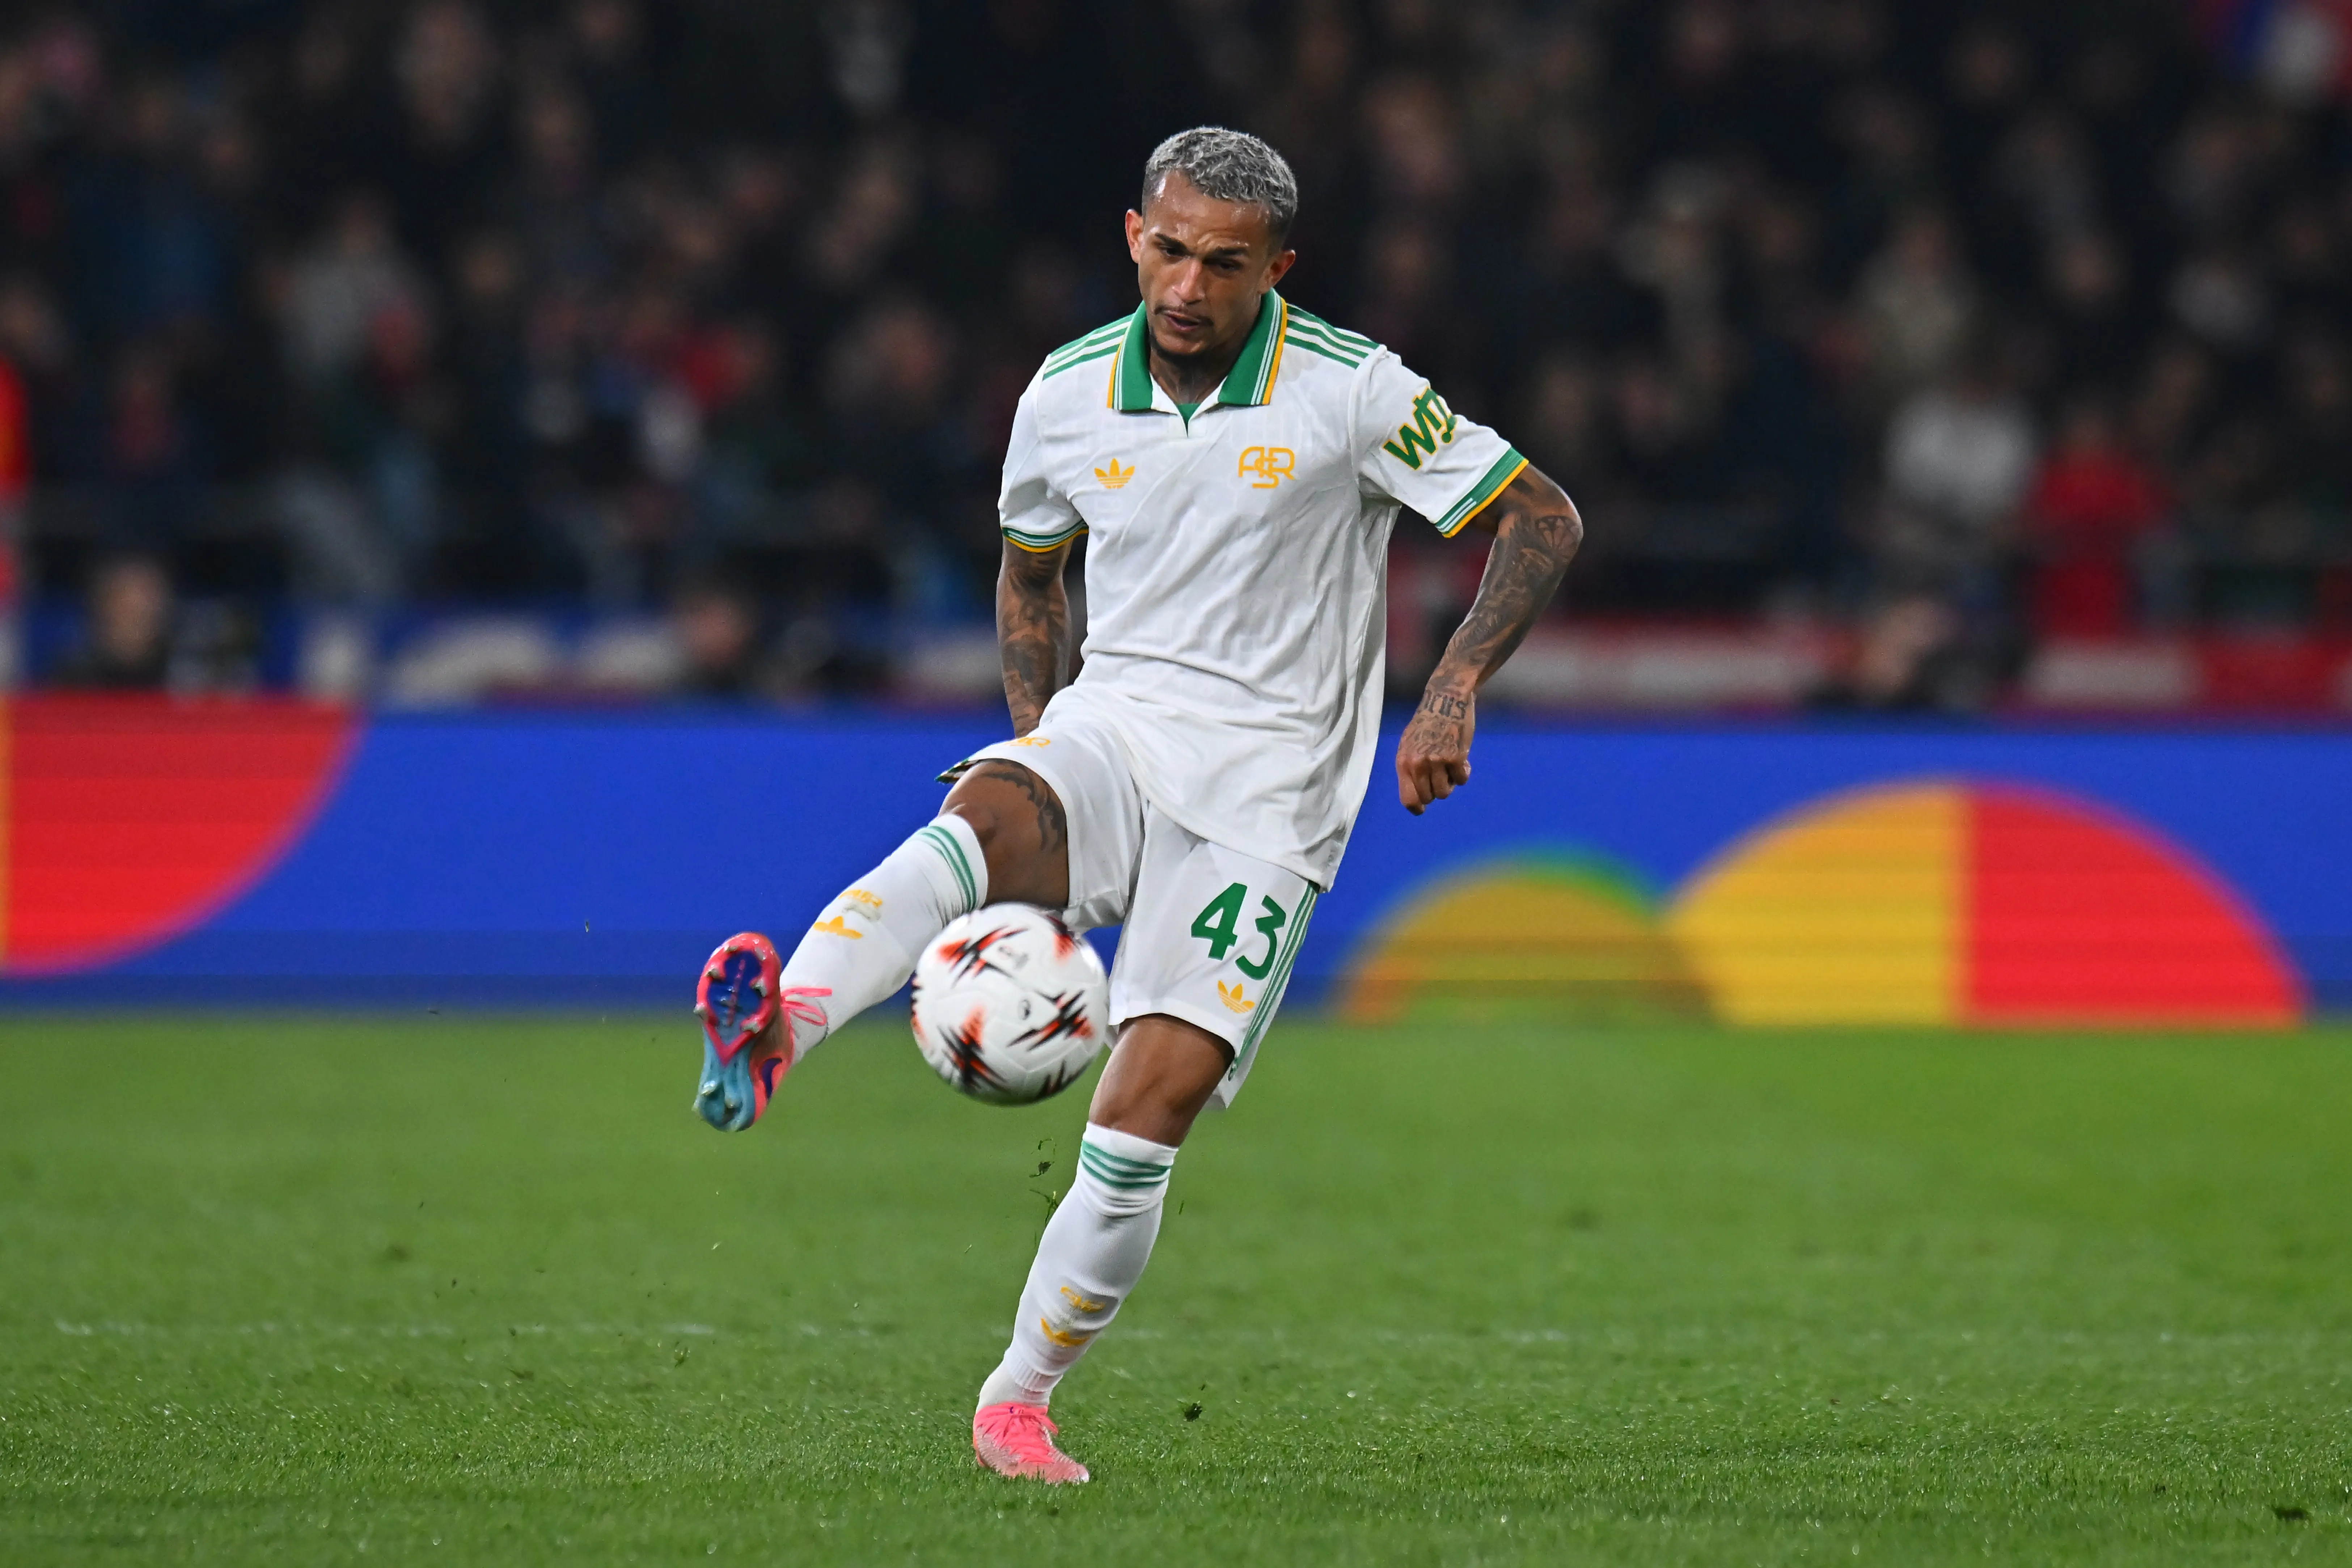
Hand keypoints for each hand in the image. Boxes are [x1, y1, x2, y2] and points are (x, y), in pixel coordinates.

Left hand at [1396, 686, 1473, 814]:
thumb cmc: (1427, 722)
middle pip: (1429, 797)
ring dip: (1450, 783)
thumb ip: (1410, 768)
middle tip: (1440, 774)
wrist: (1446, 699)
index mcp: (1403, 761)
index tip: (1423, 809)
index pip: (1408, 798)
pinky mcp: (1456, 757)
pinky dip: (1463, 773)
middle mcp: (1417, 764)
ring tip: (1449, 766)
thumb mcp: (1409, 744)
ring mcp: (1436, 761)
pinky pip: (1462, 780)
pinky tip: (1462, 758)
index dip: (1417, 808)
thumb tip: (1416, 796)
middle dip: (1436, 790)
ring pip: (1445, 792)